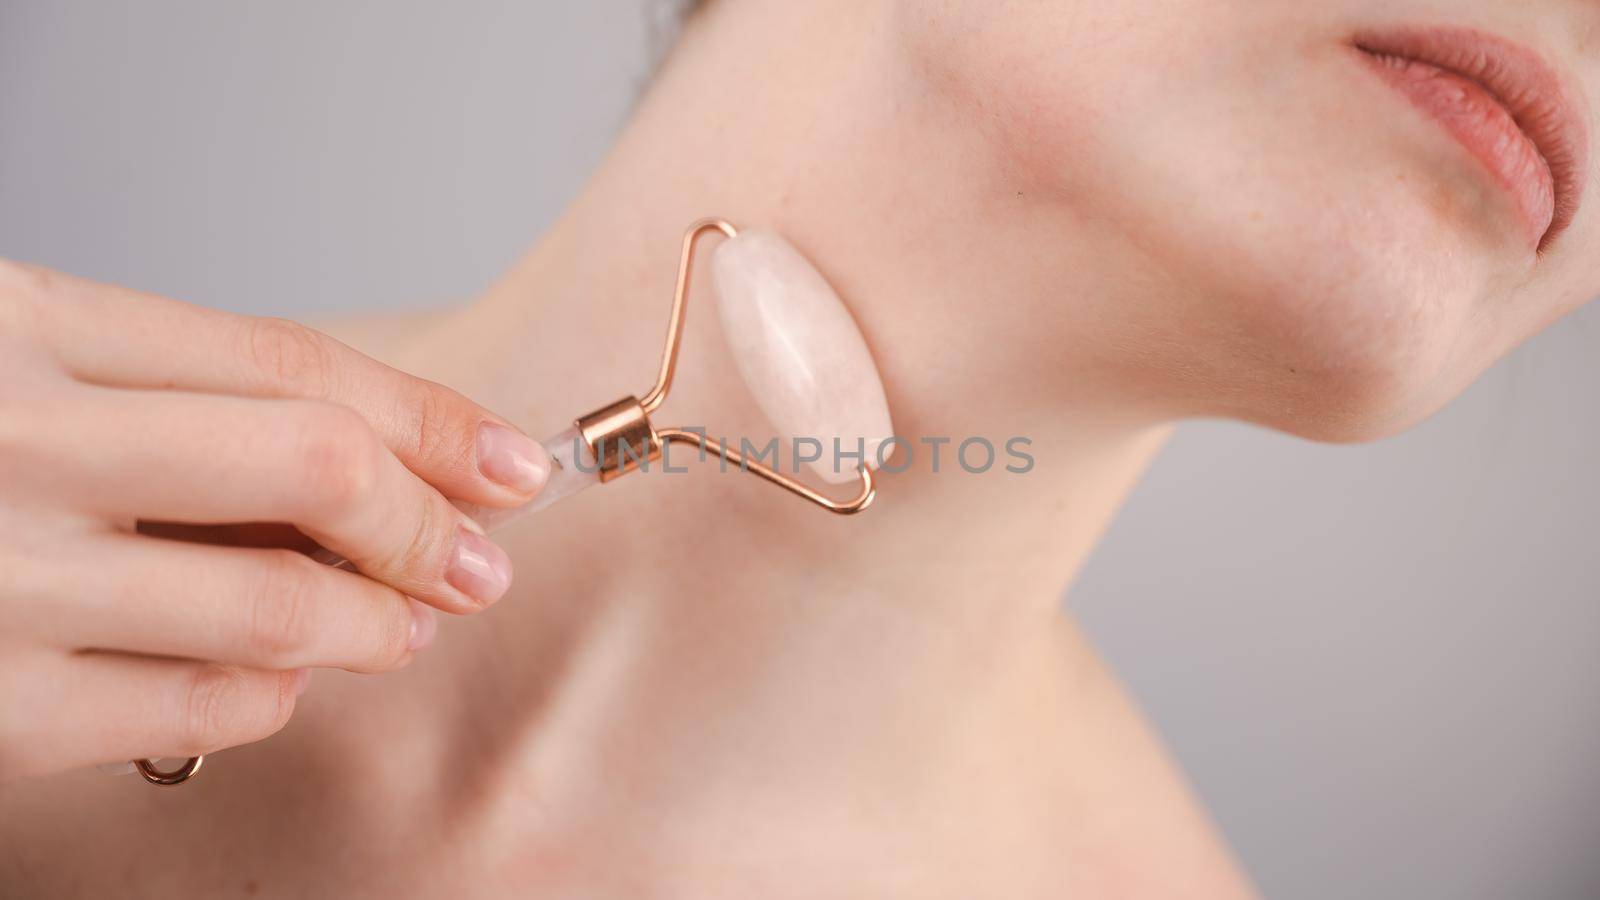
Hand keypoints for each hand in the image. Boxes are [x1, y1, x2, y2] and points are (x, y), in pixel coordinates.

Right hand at [0, 261, 550, 780]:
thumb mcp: (25, 365)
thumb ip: (177, 399)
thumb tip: (388, 462)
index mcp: (25, 323)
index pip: (293, 364)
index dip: (429, 419)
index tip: (509, 462)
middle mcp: (13, 440)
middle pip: (313, 470)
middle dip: (427, 524)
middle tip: (479, 562)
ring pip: (278, 606)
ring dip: (378, 623)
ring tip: (403, 625)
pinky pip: (200, 711)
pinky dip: (274, 698)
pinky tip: (282, 679)